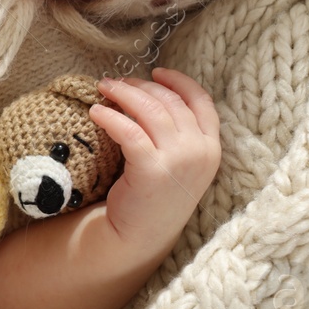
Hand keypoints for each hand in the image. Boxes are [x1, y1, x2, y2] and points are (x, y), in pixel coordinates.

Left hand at [88, 67, 221, 248]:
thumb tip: (147, 95)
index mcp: (212, 148)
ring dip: (124, 94)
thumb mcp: (178, 163)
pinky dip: (110, 117)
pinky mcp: (152, 169)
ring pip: (150, 110)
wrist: (139, 236)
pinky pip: (129, 130)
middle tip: (116, 82)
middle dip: (141, 85)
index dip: (179, 82)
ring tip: (103, 88)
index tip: (156, 71)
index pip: (202, 101)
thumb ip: (176, 135)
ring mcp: (179, 160)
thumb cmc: (154, 197)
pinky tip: (96, 112)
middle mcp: (201, 151)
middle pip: (170, 102)